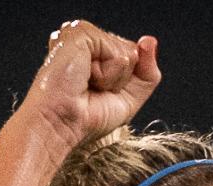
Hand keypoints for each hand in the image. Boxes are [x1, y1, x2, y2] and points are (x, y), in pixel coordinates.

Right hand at [16, 20, 160, 152]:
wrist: (61, 125)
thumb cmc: (86, 118)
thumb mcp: (129, 99)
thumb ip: (147, 72)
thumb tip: (150, 42)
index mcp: (94, 53)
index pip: (134, 56)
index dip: (126, 80)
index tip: (100, 93)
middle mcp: (87, 41)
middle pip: (134, 53)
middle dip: (121, 79)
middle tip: (93, 89)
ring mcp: (82, 35)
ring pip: (128, 52)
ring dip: (113, 77)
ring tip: (87, 83)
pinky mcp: (79, 34)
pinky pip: (117, 51)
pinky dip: (107, 72)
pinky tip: (84, 77)